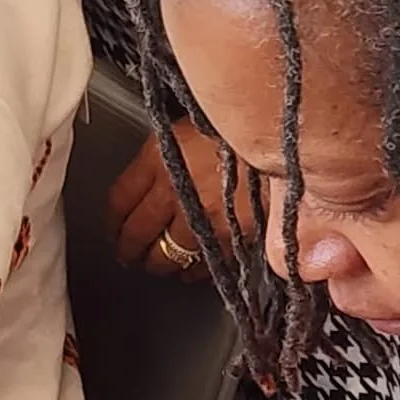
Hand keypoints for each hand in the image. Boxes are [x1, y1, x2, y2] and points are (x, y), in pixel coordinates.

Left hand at [107, 118, 240, 279]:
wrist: (287, 139)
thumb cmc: (237, 131)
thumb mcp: (188, 127)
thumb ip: (165, 156)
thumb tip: (148, 179)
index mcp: (159, 158)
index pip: (119, 199)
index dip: (112, 219)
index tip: (112, 228)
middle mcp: (175, 190)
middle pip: (137, 232)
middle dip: (129, 248)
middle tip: (128, 254)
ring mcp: (202, 217)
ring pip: (168, 254)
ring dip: (159, 264)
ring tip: (157, 265)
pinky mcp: (231, 236)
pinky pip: (204, 262)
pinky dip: (195, 270)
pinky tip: (191, 271)